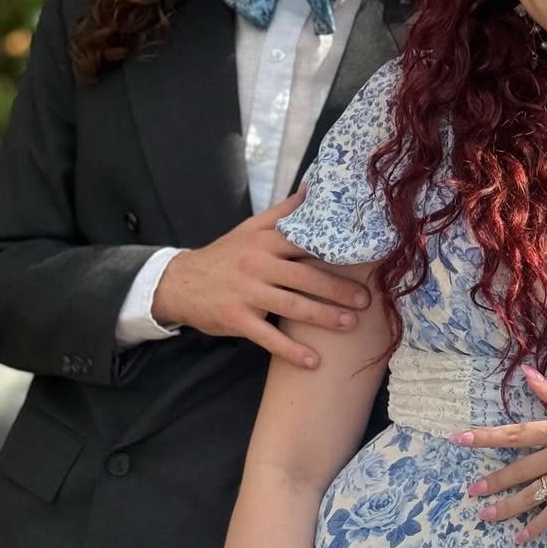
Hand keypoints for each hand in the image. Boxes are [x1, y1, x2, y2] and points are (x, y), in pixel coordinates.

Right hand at [152, 187, 369, 367]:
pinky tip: (313, 362)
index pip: (305, 243)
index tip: (363, 258)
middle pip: (304, 277)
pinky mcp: (237, 319)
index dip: (334, 250)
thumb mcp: (250, 228)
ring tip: (350, 324)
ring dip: (324, 317)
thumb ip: (284, 211)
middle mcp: (257, 264)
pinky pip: (268, 337)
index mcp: (264, 241)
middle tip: (366, 300)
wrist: (180, 282)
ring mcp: (246, 293)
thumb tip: (313, 186)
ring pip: (292, 306)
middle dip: (338, 289)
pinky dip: (292, 351)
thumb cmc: (225, 255)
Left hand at [451, 368, 546, 547]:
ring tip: (485, 516)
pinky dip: (537, 526)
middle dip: (491, 481)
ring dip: (506, 507)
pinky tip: (522, 537)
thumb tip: (527, 374)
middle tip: (469, 490)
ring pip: (530, 495)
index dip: (484, 437)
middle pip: (517, 469)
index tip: (460, 439)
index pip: (513, 433)